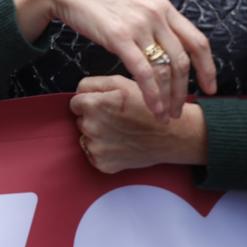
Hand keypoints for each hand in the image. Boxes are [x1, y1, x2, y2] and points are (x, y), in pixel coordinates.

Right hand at [14, 0, 216, 120]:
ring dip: (169, 97)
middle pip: (183, 61)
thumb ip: (152, 21)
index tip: (210, 88)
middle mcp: (157, 16)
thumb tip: (162, 45)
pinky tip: (153, 107)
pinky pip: (143, 72)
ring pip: (165, 69)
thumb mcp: (134, 3)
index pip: (198, 41)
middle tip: (180, 110)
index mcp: (164, 7)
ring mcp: (139, 26)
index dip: (208, 68)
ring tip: (165, 115)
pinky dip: (152, 94)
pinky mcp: (119, 37)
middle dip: (184, 91)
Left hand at [70, 75, 206, 172]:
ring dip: (98, 134)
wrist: (171, 135)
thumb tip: (77, 92)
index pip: (76, 102)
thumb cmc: (147, 106)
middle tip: (117, 118)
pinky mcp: (102, 164)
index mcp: (92, 105)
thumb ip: (92, 84)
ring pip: (86, 136)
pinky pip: (93, 153)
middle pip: (81, 119)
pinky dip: (103, 150)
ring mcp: (96, 148)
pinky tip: (120, 144)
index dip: (90, 102)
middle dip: (94, 118)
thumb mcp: (120, 83)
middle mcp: (90, 127)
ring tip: (121, 131)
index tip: (105, 105)